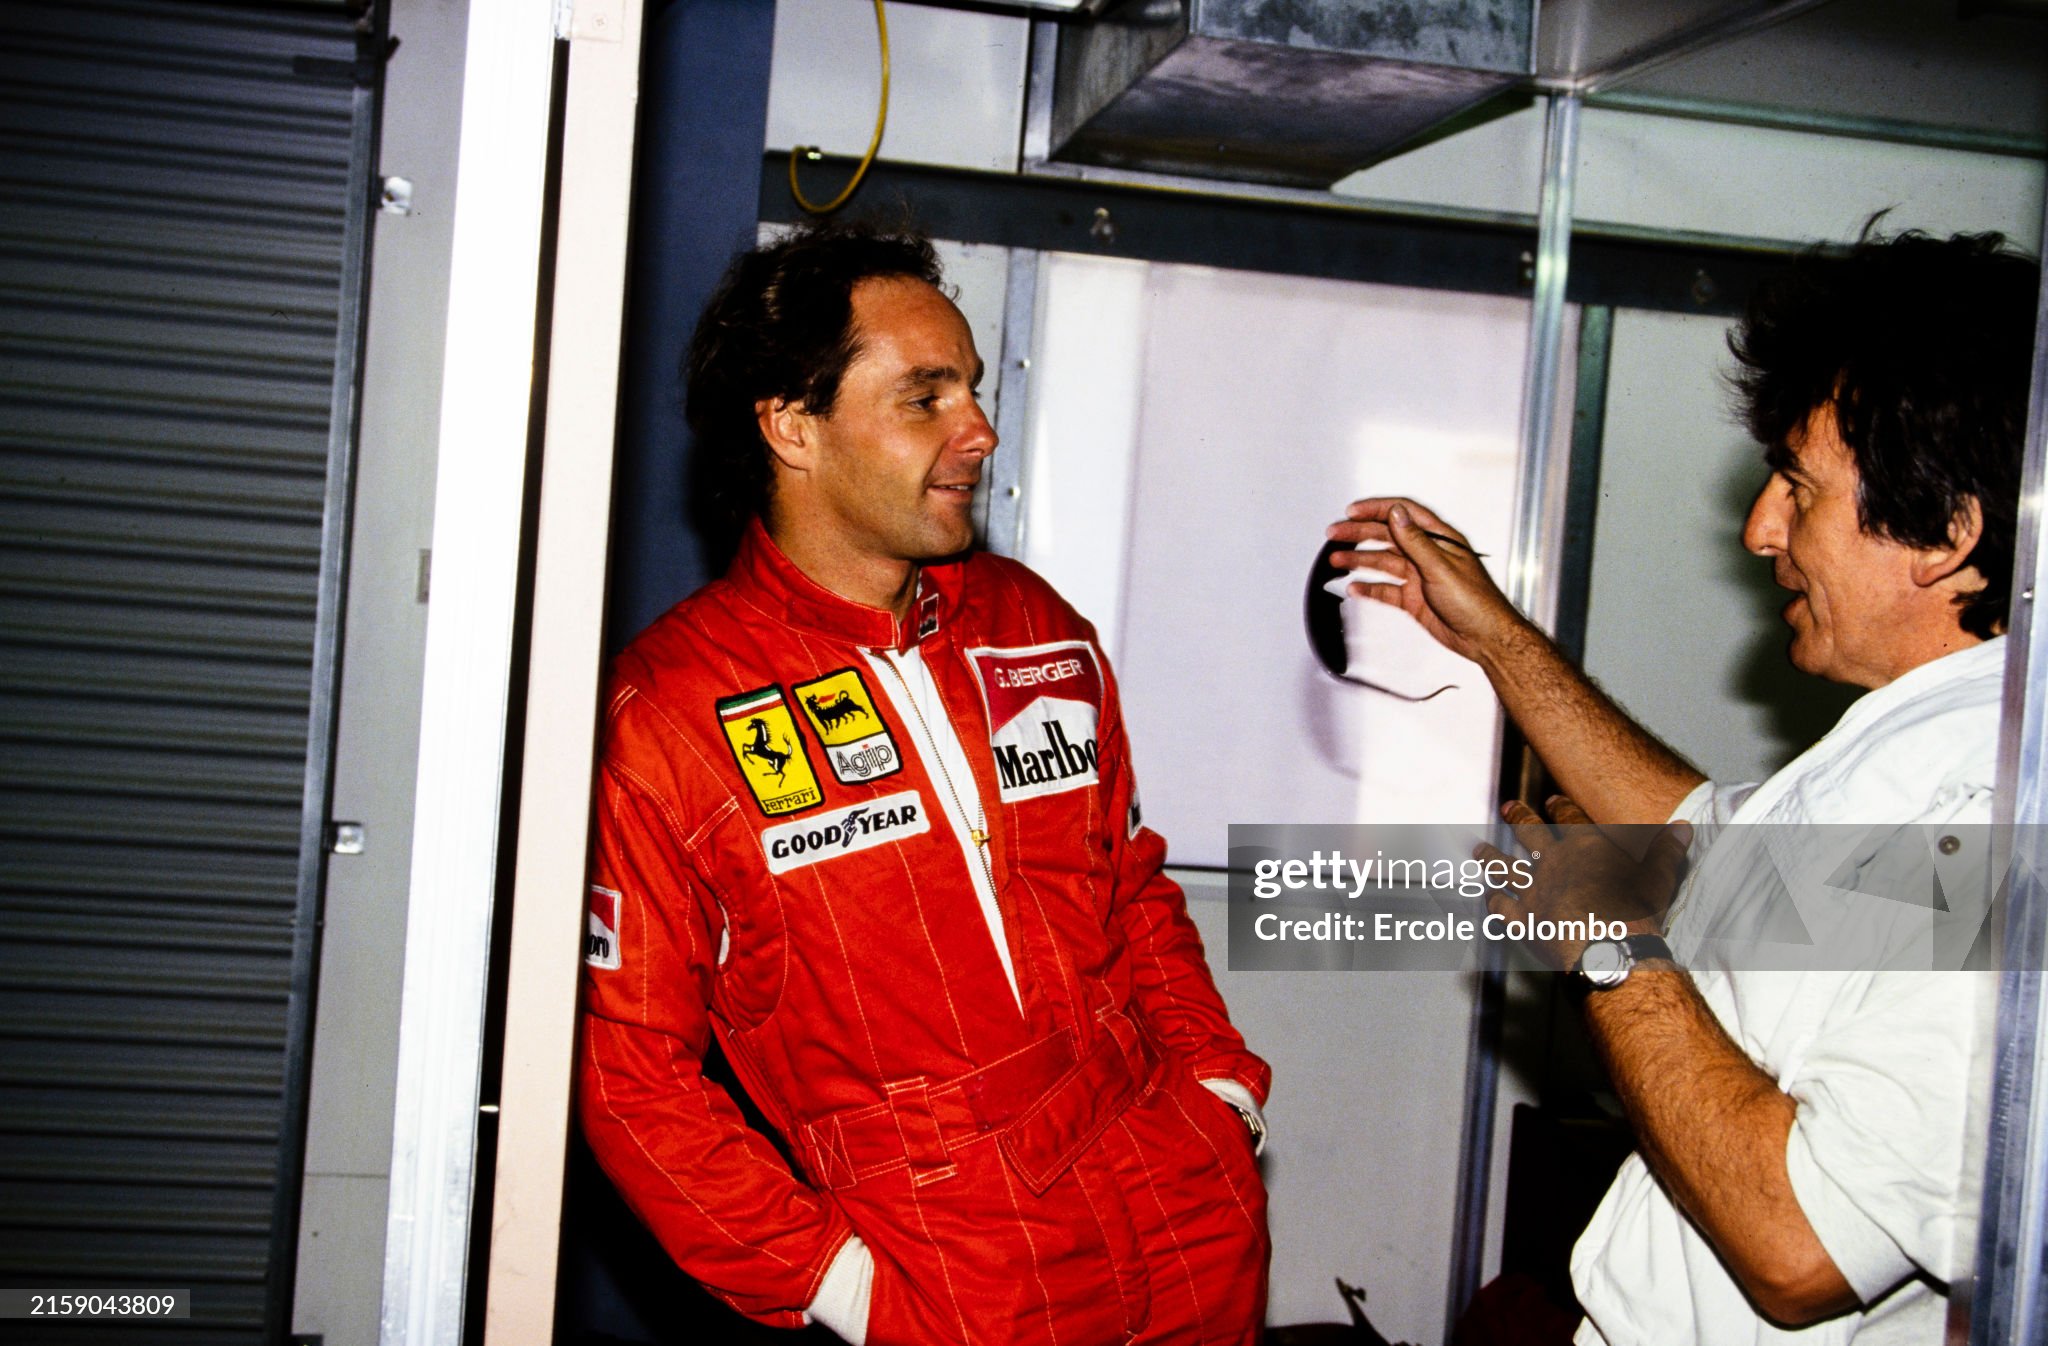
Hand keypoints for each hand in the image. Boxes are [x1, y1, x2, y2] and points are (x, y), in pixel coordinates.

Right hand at [1324, 498, 1524, 664]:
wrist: (1485, 637)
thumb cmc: (1476, 602)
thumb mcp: (1441, 566)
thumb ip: (1415, 540)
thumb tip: (1397, 513)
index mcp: (1439, 539)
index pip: (1403, 514)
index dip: (1377, 509)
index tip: (1353, 511)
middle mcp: (1428, 554)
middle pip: (1387, 536)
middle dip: (1359, 534)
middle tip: (1335, 535)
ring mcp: (1420, 576)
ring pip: (1383, 563)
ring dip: (1360, 560)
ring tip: (1337, 560)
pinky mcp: (1414, 598)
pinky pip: (1386, 590)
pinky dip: (1370, 588)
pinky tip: (1356, 588)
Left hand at [1476, 795, 1691, 968]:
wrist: (1609, 948)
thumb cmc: (1637, 913)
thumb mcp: (1658, 876)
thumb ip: (1667, 850)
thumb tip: (1684, 826)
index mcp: (1586, 848)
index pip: (1570, 820)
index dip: (1560, 808)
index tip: (1550, 800)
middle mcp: (1554, 864)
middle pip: (1530, 835)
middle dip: (1518, 819)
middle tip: (1507, 807)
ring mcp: (1535, 891)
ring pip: (1505, 867)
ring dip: (1491, 857)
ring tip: (1480, 849)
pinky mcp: (1524, 921)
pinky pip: (1501, 907)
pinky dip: (1491, 901)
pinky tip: (1485, 897)